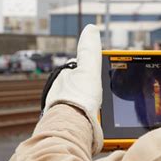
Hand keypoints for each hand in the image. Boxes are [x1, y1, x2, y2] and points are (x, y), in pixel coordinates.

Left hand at [43, 24, 103, 153]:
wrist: (70, 130)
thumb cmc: (77, 100)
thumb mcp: (88, 70)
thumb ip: (89, 50)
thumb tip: (91, 28)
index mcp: (63, 82)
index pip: (77, 71)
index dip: (89, 72)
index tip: (98, 77)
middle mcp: (60, 98)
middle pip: (78, 89)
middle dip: (87, 92)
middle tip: (100, 97)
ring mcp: (62, 115)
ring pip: (78, 108)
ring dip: (87, 110)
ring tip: (99, 114)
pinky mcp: (68, 131)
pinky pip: (78, 125)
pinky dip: (86, 125)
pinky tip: (94, 128)